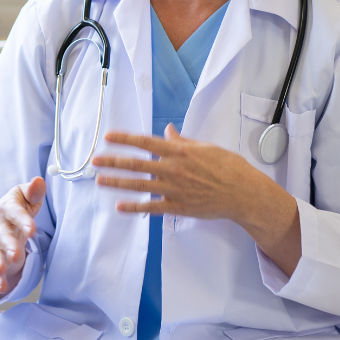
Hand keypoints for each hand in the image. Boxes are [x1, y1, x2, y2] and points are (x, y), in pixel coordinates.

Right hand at [0, 177, 45, 294]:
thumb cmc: (19, 205)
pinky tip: (1, 288)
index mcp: (8, 206)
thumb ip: (33, 191)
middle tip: (16, 255)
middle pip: (3, 234)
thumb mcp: (25, 195)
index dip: (23, 221)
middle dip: (9, 244)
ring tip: (3, 271)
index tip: (32, 231)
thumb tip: (39, 181)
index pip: (15, 213)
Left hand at [92, 124, 253, 219]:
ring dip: (117, 182)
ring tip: (100, 180)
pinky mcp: (178, 207)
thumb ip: (182, 141)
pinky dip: (134, 207)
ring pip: (139, 185)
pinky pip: (151, 207)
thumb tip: (168, 131)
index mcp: (179, 152)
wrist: (244, 194)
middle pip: (136, 164)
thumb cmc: (229, 168)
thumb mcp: (206, 147)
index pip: (145, 142)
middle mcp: (172, 169)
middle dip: (113, 161)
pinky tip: (120, 206)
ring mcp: (174, 189)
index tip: (109, 137)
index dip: (125, 139)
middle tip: (96, 160)